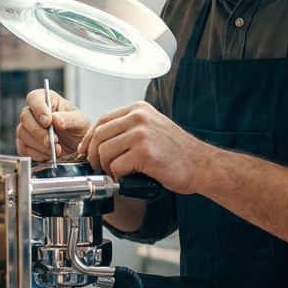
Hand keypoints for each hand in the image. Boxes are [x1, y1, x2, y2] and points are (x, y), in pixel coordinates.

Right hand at [16, 90, 91, 161]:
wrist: (79, 146)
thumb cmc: (79, 128)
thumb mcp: (80, 121)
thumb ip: (68, 119)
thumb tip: (54, 119)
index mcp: (48, 100)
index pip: (34, 98)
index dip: (38, 109)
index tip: (47, 122)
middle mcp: (34, 112)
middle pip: (25, 117)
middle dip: (39, 132)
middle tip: (53, 142)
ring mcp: (28, 128)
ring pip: (22, 133)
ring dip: (39, 145)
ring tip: (56, 150)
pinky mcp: (25, 143)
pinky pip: (23, 148)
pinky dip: (36, 154)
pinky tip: (49, 155)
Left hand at [79, 101, 213, 194]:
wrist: (201, 165)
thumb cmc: (177, 152)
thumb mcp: (152, 129)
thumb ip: (129, 129)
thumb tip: (99, 142)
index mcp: (139, 109)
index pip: (103, 119)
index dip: (90, 138)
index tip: (85, 151)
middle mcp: (139, 117)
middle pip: (99, 135)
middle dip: (94, 155)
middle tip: (99, 168)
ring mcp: (142, 133)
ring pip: (104, 151)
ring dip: (105, 167)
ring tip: (115, 174)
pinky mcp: (144, 152)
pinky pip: (116, 166)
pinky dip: (117, 176)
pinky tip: (126, 178)